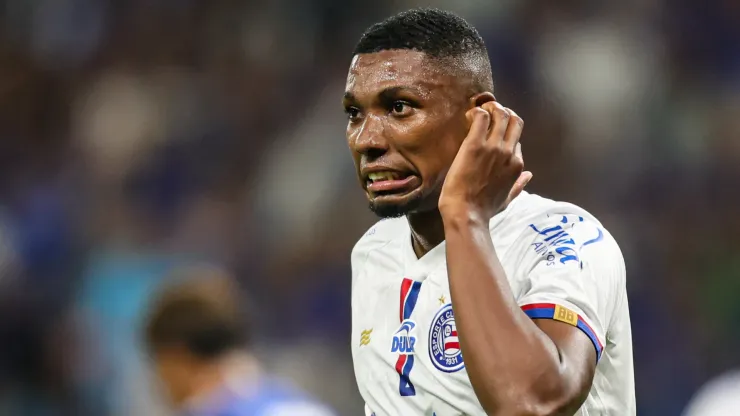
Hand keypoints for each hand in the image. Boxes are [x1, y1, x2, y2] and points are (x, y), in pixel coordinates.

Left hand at [439, 102, 531, 220]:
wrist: (466, 212)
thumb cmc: (484, 208)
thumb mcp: (508, 198)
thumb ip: (519, 185)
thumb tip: (529, 176)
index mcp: (517, 165)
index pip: (517, 140)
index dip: (505, 134)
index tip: (491, 134)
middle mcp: (509, 152)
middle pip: (515, 121)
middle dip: (503, 112)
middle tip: (489, 113)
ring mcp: (493, 147)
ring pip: (501, 114)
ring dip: (491, 107)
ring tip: (480, 110)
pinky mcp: (475, 144)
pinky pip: (482, 117)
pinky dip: (477, 112)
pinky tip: (469, 116)